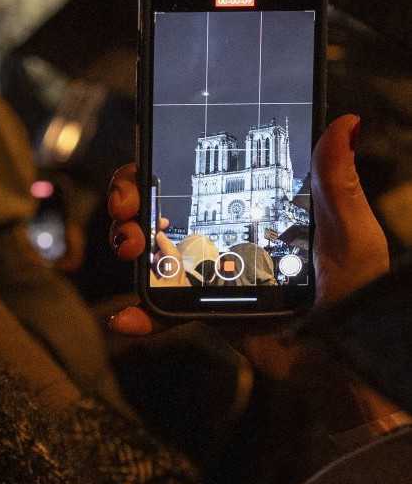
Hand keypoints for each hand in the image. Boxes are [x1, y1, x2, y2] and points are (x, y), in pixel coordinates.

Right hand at [105, 119, 395, 428]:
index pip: (193, 171)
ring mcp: (206, 270)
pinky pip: (161, 309)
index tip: (144, 163)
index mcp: (251, 205)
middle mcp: (221, 231)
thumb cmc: (358, 294)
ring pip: (148, 247)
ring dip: (126, 242)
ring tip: (130, 251)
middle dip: (128, 196)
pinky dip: (138, 313)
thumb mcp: (351, 235)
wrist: (345, 362)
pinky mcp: (201, 309)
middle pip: (156, 201)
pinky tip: (125, 318)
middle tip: (129, 210)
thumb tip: (346, 122)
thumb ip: (338, 183)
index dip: (157, 162)